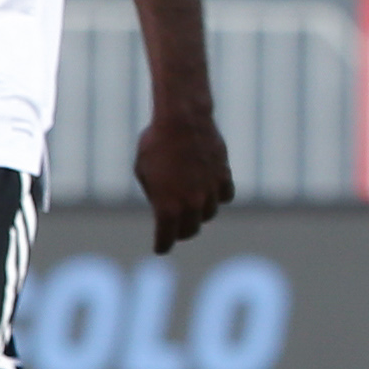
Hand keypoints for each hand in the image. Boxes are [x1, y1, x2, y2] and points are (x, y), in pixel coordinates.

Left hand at [136, 104, 235, 252]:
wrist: (182, 120)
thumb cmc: (155, 144)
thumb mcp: (143, 171)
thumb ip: (155, 193)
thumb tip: (165, 203)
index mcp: (167, 207)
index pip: (166, 240)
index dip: (162, 246)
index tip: (161, 248)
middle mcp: (191, 204)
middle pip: (190, 231)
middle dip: (181, 232)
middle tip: (176, 228)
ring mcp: (210, 192)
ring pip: (209, 214)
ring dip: (199, 213)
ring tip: (192, 205)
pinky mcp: (224, 177)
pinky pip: (224, 196)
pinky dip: (218, 196)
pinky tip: (210, 190)